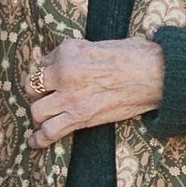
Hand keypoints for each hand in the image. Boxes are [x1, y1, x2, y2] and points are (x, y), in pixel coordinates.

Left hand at [27, 35, 165, 142]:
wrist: (154, 75)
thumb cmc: (133, 56)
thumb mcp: (96, 44)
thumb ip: (73, 53)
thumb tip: (59, 62)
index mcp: (67, 52)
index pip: (40, 64)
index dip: (44, 73)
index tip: (49, 79)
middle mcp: (64, 73)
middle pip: (31, 88)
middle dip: (36, 94)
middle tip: (45, 97)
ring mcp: (70, 97)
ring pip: (36, 111)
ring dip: (38, 115)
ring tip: (42, 118)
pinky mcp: (81, 118)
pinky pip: (49, 132)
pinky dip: (39, 139)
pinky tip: (35, 142)